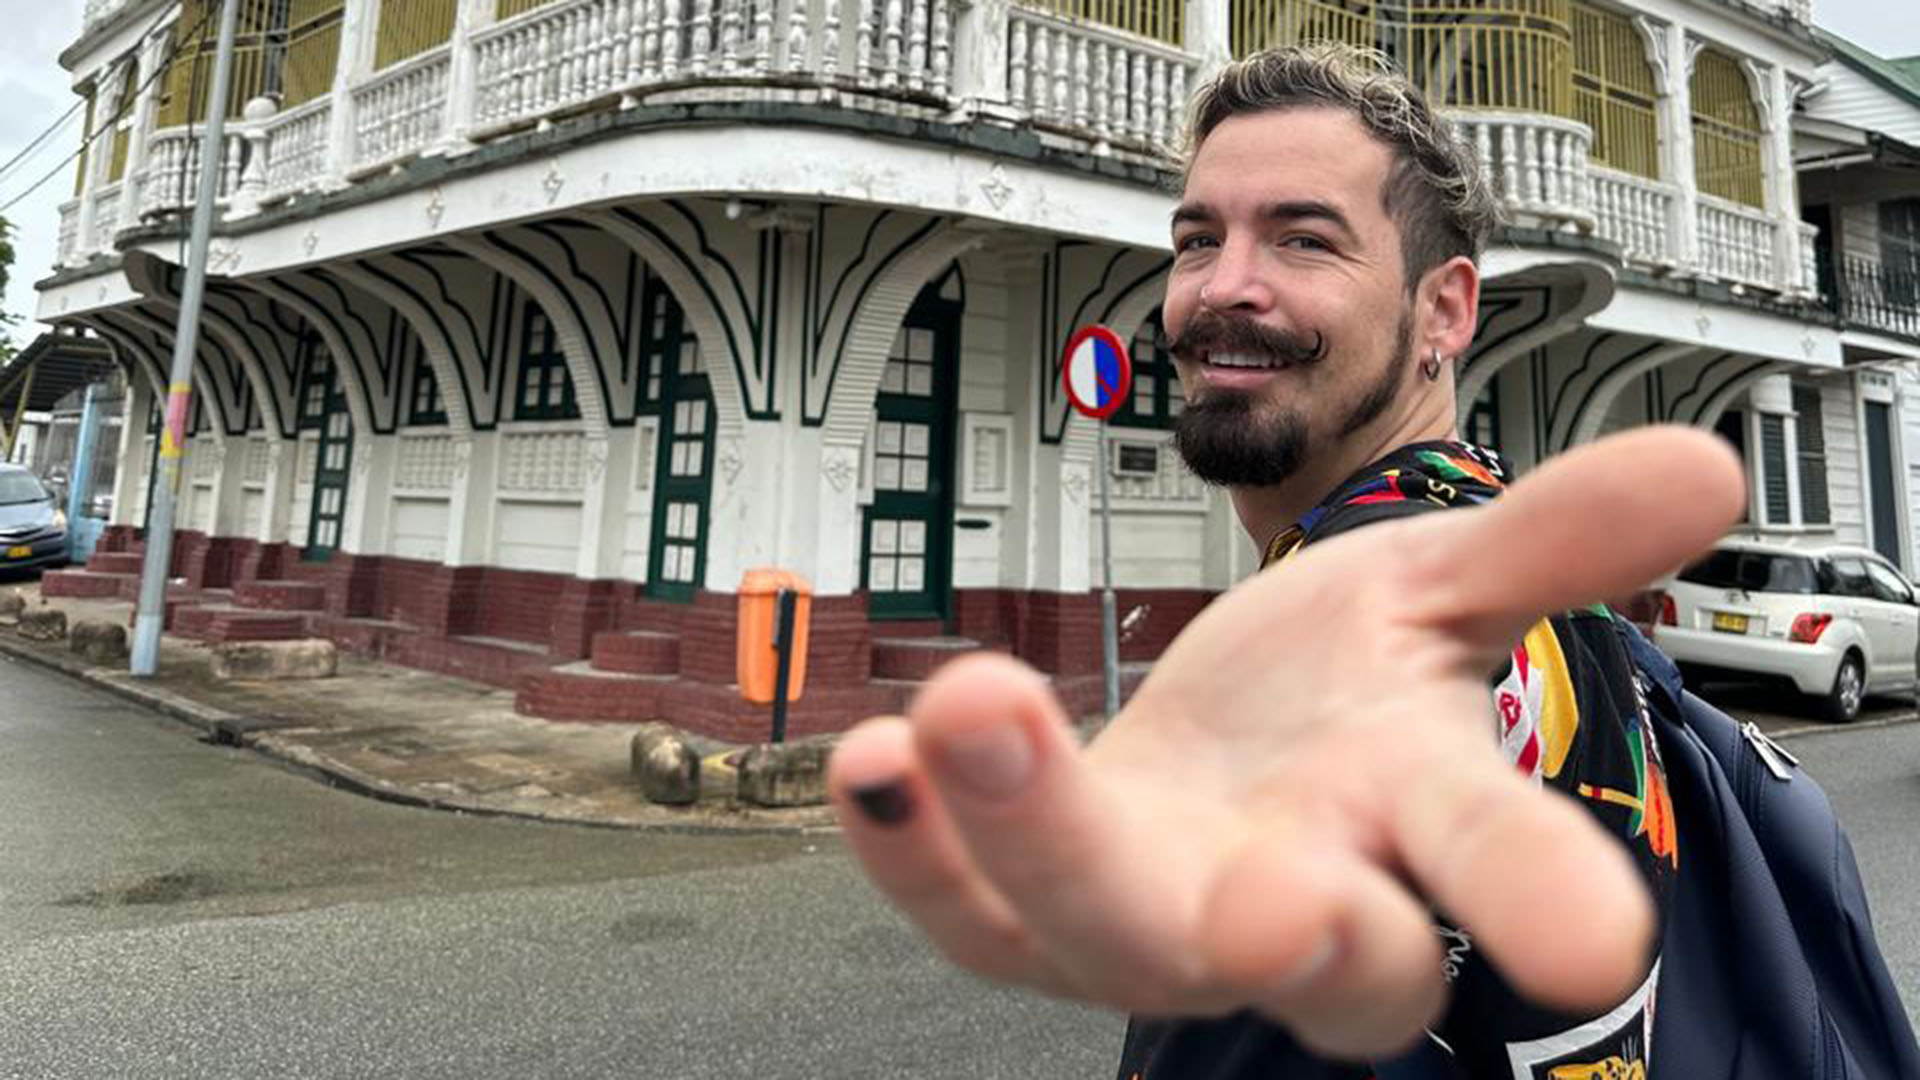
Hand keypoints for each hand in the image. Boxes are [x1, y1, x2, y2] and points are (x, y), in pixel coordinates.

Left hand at [826, 427, 1743, 1058]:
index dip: (1533, 900)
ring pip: (1093, 921)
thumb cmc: (1337, 700)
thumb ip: (1550, 540)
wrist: (1220, 758)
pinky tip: (870, 756)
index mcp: (1409, 822)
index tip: (1584, 936)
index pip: (1488, 873)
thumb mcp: (1435, 595)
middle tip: (1270, 898)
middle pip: (1301, 951)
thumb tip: (1706, 462)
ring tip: (966, 707)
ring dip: (1031, 828)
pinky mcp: (1026, 902)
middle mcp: (1284, 894)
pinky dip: (910, 842)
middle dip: (1288, 933)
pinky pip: (960, 897)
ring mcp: (1147, 913)